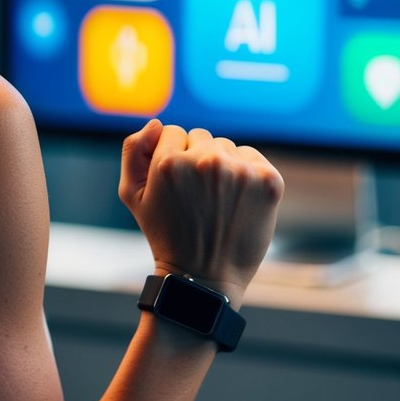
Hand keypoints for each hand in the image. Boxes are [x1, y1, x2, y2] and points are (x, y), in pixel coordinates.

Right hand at [118, 120, 283, 308]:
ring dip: (220, 165)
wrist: (204, 277)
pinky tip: (236, 199)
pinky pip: (251, 156)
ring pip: (225, 146)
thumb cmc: (164, 234)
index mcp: (170, 163)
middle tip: (195, 196)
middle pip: (200, 136)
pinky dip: (245, 172)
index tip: (175, 185)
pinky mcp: (267, 180)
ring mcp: (240, 171)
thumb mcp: (132, 194)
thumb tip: (155, 123)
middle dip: (195, 159)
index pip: (171, 132)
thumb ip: (133, 150)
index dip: (170, 158)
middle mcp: (207, 162)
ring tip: (215, 201)